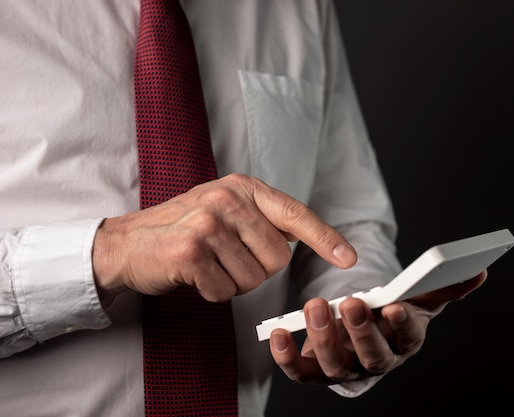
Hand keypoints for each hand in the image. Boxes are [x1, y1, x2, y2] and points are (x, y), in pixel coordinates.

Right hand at [92, 173, 356, 301]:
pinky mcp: (189, 251)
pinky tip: (193, 274)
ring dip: (231, 282)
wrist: (128, 243)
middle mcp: (227, 198)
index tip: (349, 259)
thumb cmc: (183, 230)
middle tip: (226, 259)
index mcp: (243, 187)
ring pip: (252, 279)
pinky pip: (224, 291)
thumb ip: (262, 219)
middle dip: (256, 271)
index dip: (325, 238)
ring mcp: (207, 223)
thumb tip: (303, 240)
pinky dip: (211, 292)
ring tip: (207, 264)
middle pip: (277, 259)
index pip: (295, 214)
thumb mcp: (225, 210)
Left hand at [269, 270, 486, 384]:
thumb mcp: (418, 300)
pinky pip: (299, 371)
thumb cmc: (390, 316)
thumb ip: (444, 287)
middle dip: (361, 330)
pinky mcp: (315, 371)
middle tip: (351, 303)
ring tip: (314, 307)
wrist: (362, 337)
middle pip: (371, 355)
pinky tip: (277, 334)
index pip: (407, 337)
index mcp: (404, 343)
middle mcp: (375, 362)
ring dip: (323, 337)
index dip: (402, 323)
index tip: (395, 305)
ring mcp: (344, 369)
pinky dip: (286, 356)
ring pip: (335, 363)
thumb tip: (479, 272)